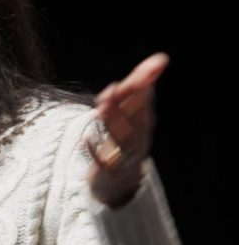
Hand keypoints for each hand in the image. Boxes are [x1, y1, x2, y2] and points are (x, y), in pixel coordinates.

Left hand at [84, 52, 167, 208]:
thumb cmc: (126, 142)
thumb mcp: (133, 116)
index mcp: (143, 123)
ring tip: (103, 104)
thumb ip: (137, 89)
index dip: (146, 82)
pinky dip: (95, 150)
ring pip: (120, 137)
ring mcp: (123, 155)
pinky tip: (86, 139)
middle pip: (136, 117)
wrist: (119, 184)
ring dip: (113, 120)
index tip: (156, 62)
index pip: (144, 100)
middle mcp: (137, 138)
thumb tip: (158, 60)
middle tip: (121, 81)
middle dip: (132, 99)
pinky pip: (101, 161)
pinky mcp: (106, 171)